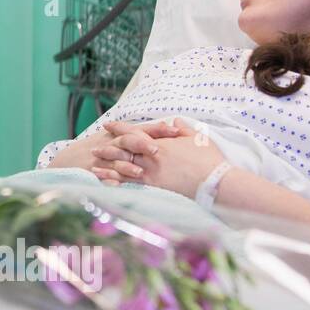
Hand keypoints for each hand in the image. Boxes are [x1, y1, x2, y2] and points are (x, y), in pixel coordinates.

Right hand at [49, 119, 188, 175]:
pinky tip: (117, 185)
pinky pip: (101, 175)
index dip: (158, 130)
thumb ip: (143, 135)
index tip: (175, 132)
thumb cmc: (101, 148)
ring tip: (140, 173)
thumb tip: (173, 129)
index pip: (142, 129)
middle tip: (157, 150)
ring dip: (126, 166)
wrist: (71, 158)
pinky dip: (108, 180)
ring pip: (115, 159)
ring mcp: (102, 157)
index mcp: (121, 135)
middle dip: (142, 144)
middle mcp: (112, 143)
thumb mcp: (119, 138)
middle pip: (128, 141)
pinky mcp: (93, 170)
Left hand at [90, 118, 225, 196]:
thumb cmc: (208, 159)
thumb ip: (182, 128)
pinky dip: (116, 182)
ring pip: (123, 167)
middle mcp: (151, 158)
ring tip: (94, 165)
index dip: (120, 127)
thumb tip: (173, 121)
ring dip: (107, 165)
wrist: (215, 182)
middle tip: (94, 147)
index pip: (135, 133)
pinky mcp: (153, 188)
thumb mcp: (197, 137)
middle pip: (123, 150)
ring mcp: (150, 174)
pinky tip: (106, 183)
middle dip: (108, 148)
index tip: (108, 124)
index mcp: (159, 144)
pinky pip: (130, 185)